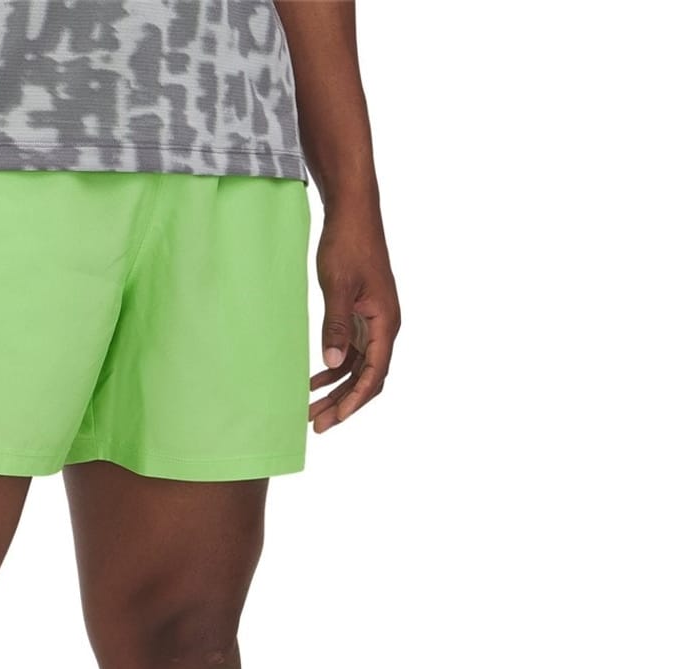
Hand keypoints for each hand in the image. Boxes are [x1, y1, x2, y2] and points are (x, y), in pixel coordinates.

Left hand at [311, 206, 399, 433]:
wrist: (352, 213)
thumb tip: (333, 362)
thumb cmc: (348, 244)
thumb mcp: (338, 285)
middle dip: (343, 403)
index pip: (375, 373)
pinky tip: (313, 383)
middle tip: (317, 426)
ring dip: (335, 391)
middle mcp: (384, 326)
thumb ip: (335, 325)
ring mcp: (372, 323)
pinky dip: (333, 370)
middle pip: (367, 377)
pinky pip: (350, 353)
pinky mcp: (359, 317)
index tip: (336, 419)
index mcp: (386, 322)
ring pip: (357, 368)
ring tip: (310, 412)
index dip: (356, 399)